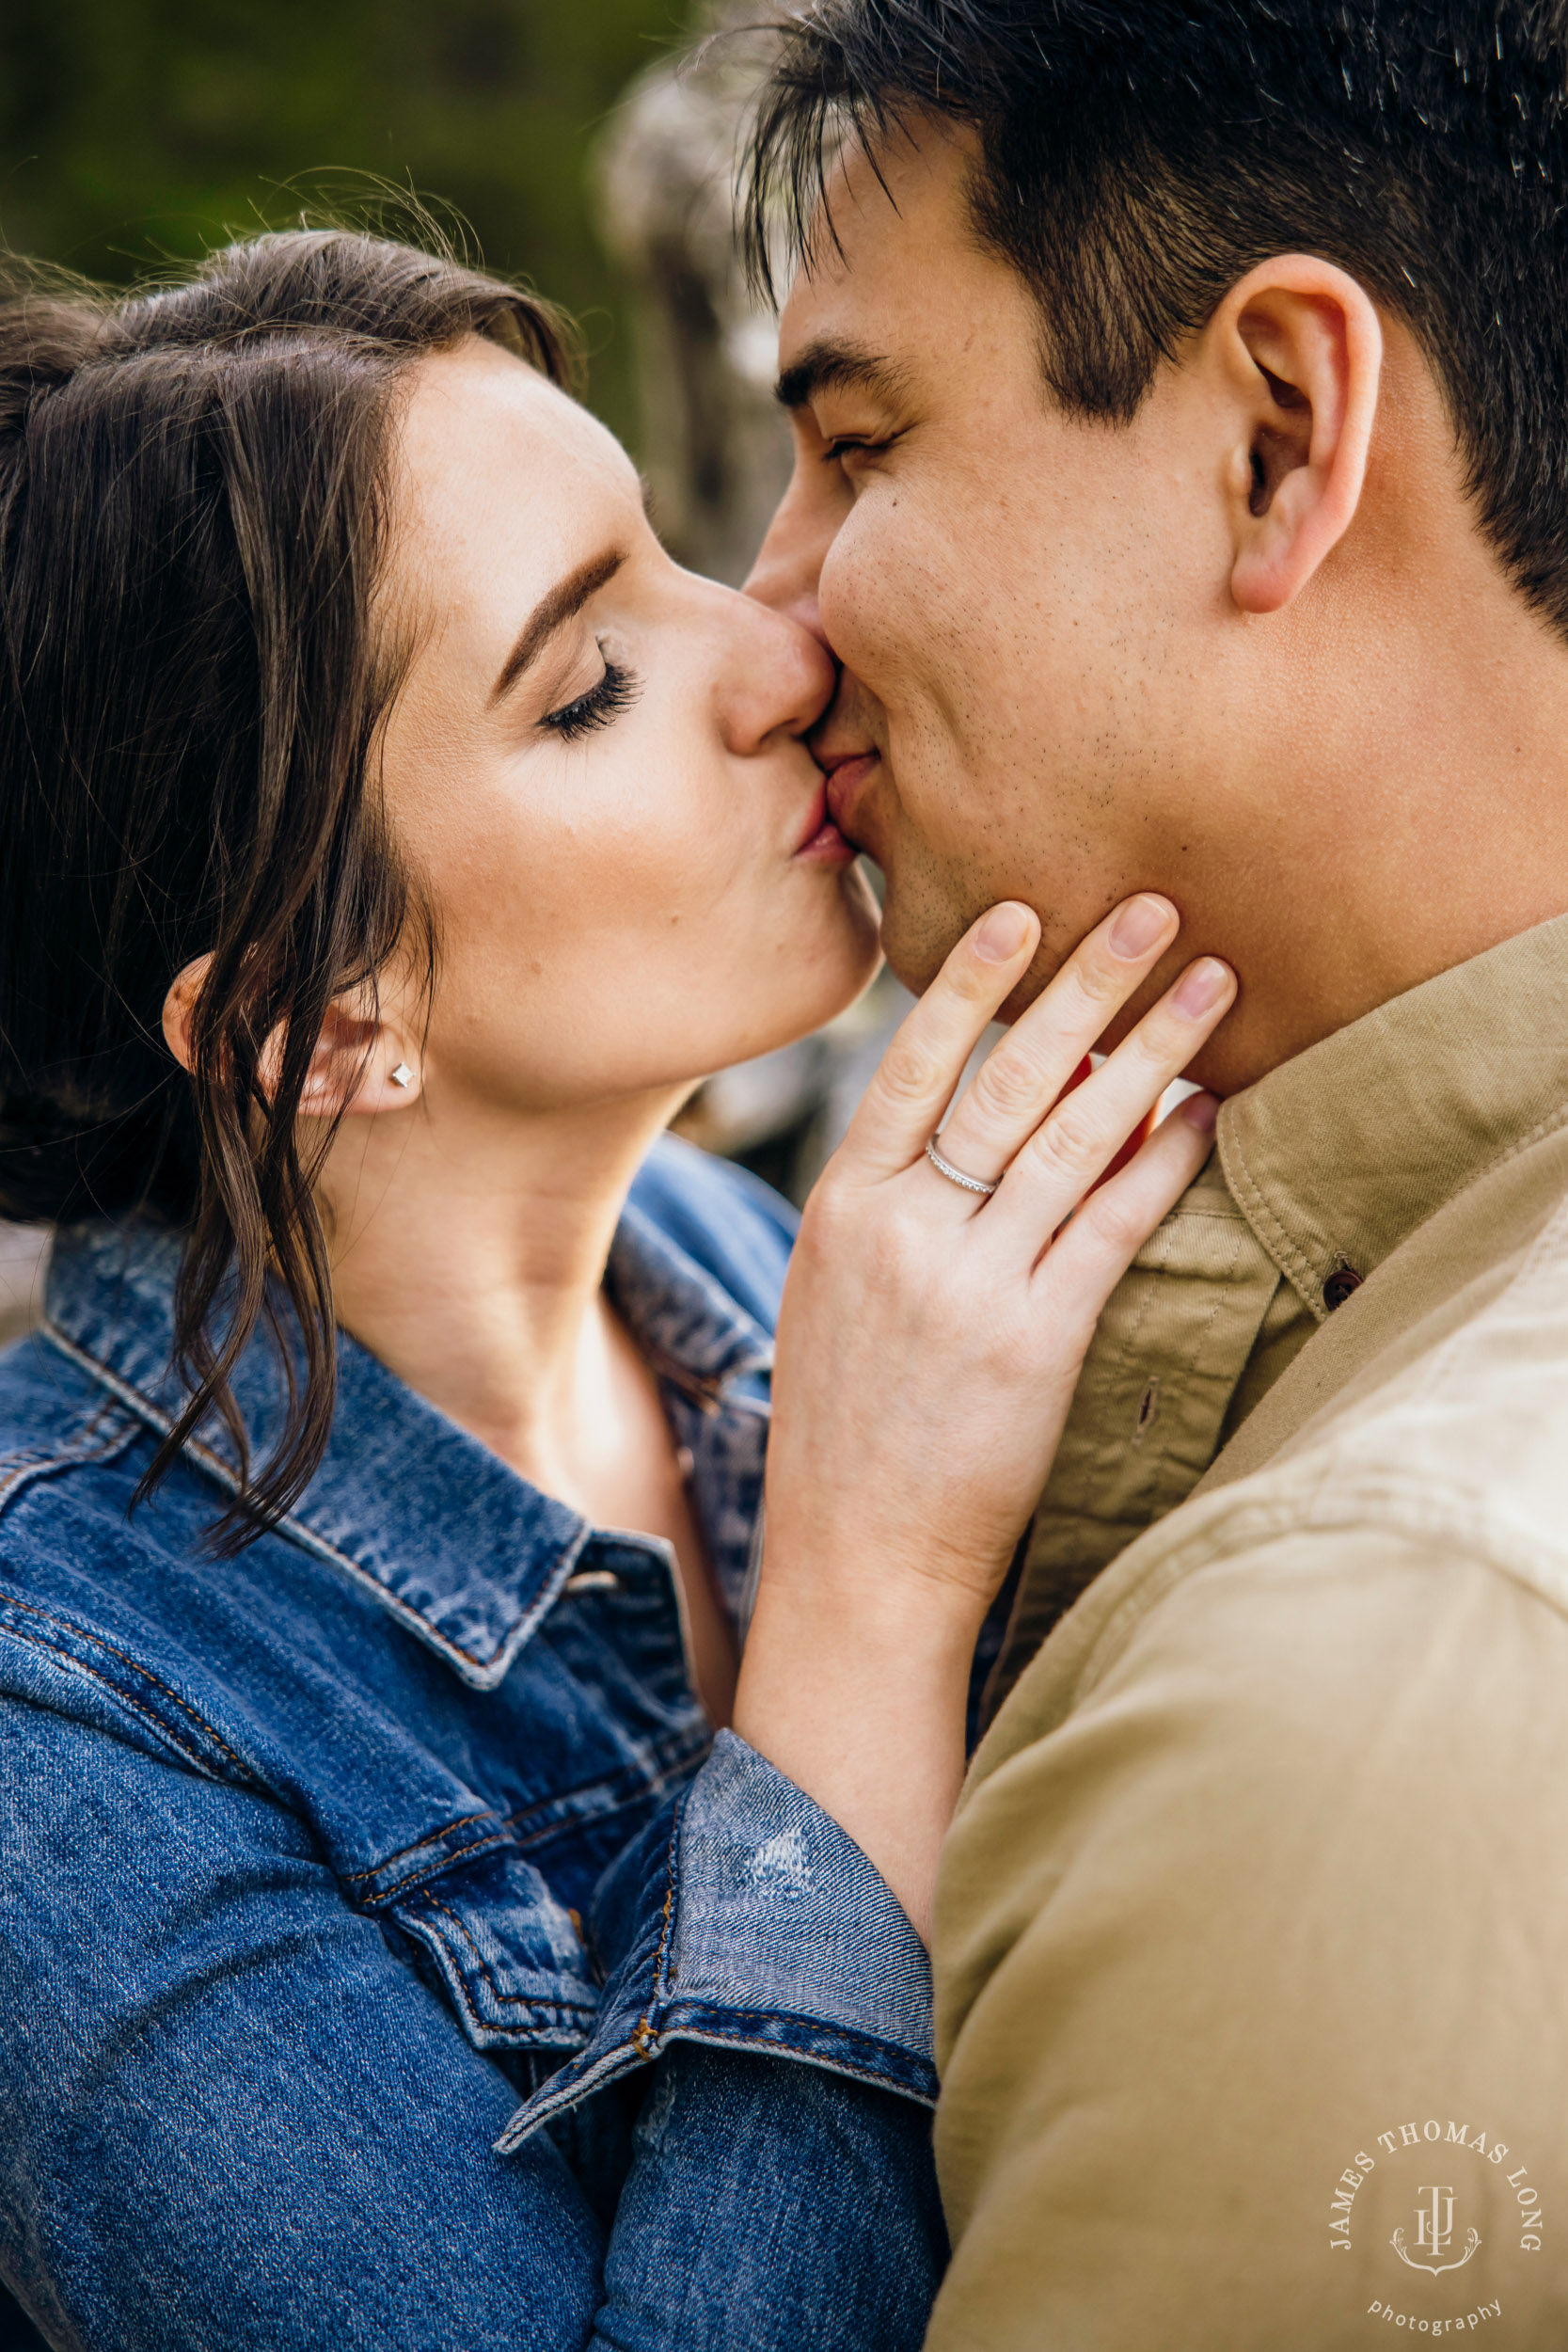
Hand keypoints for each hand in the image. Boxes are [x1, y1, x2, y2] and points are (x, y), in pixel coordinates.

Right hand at [733, 894, 1234, 1937]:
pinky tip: (1204, 1113)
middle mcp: (901, 1233)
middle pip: (1005, 1079)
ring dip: (1150, 1054)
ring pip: (1070, 1139)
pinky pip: (1110, 1229)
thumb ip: (889, 1198)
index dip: (972, 981)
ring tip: (1210, 986)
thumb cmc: (850, 1424)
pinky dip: (1160, 1163)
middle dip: (1086, 987)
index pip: (912, 1065)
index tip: (1025, 912)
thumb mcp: (834, 1291)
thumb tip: (970, 1109)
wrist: (857, 1556)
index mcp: (842, 1208)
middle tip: (1152, 911)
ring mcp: (968, 1287)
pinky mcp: (1034, 1345)